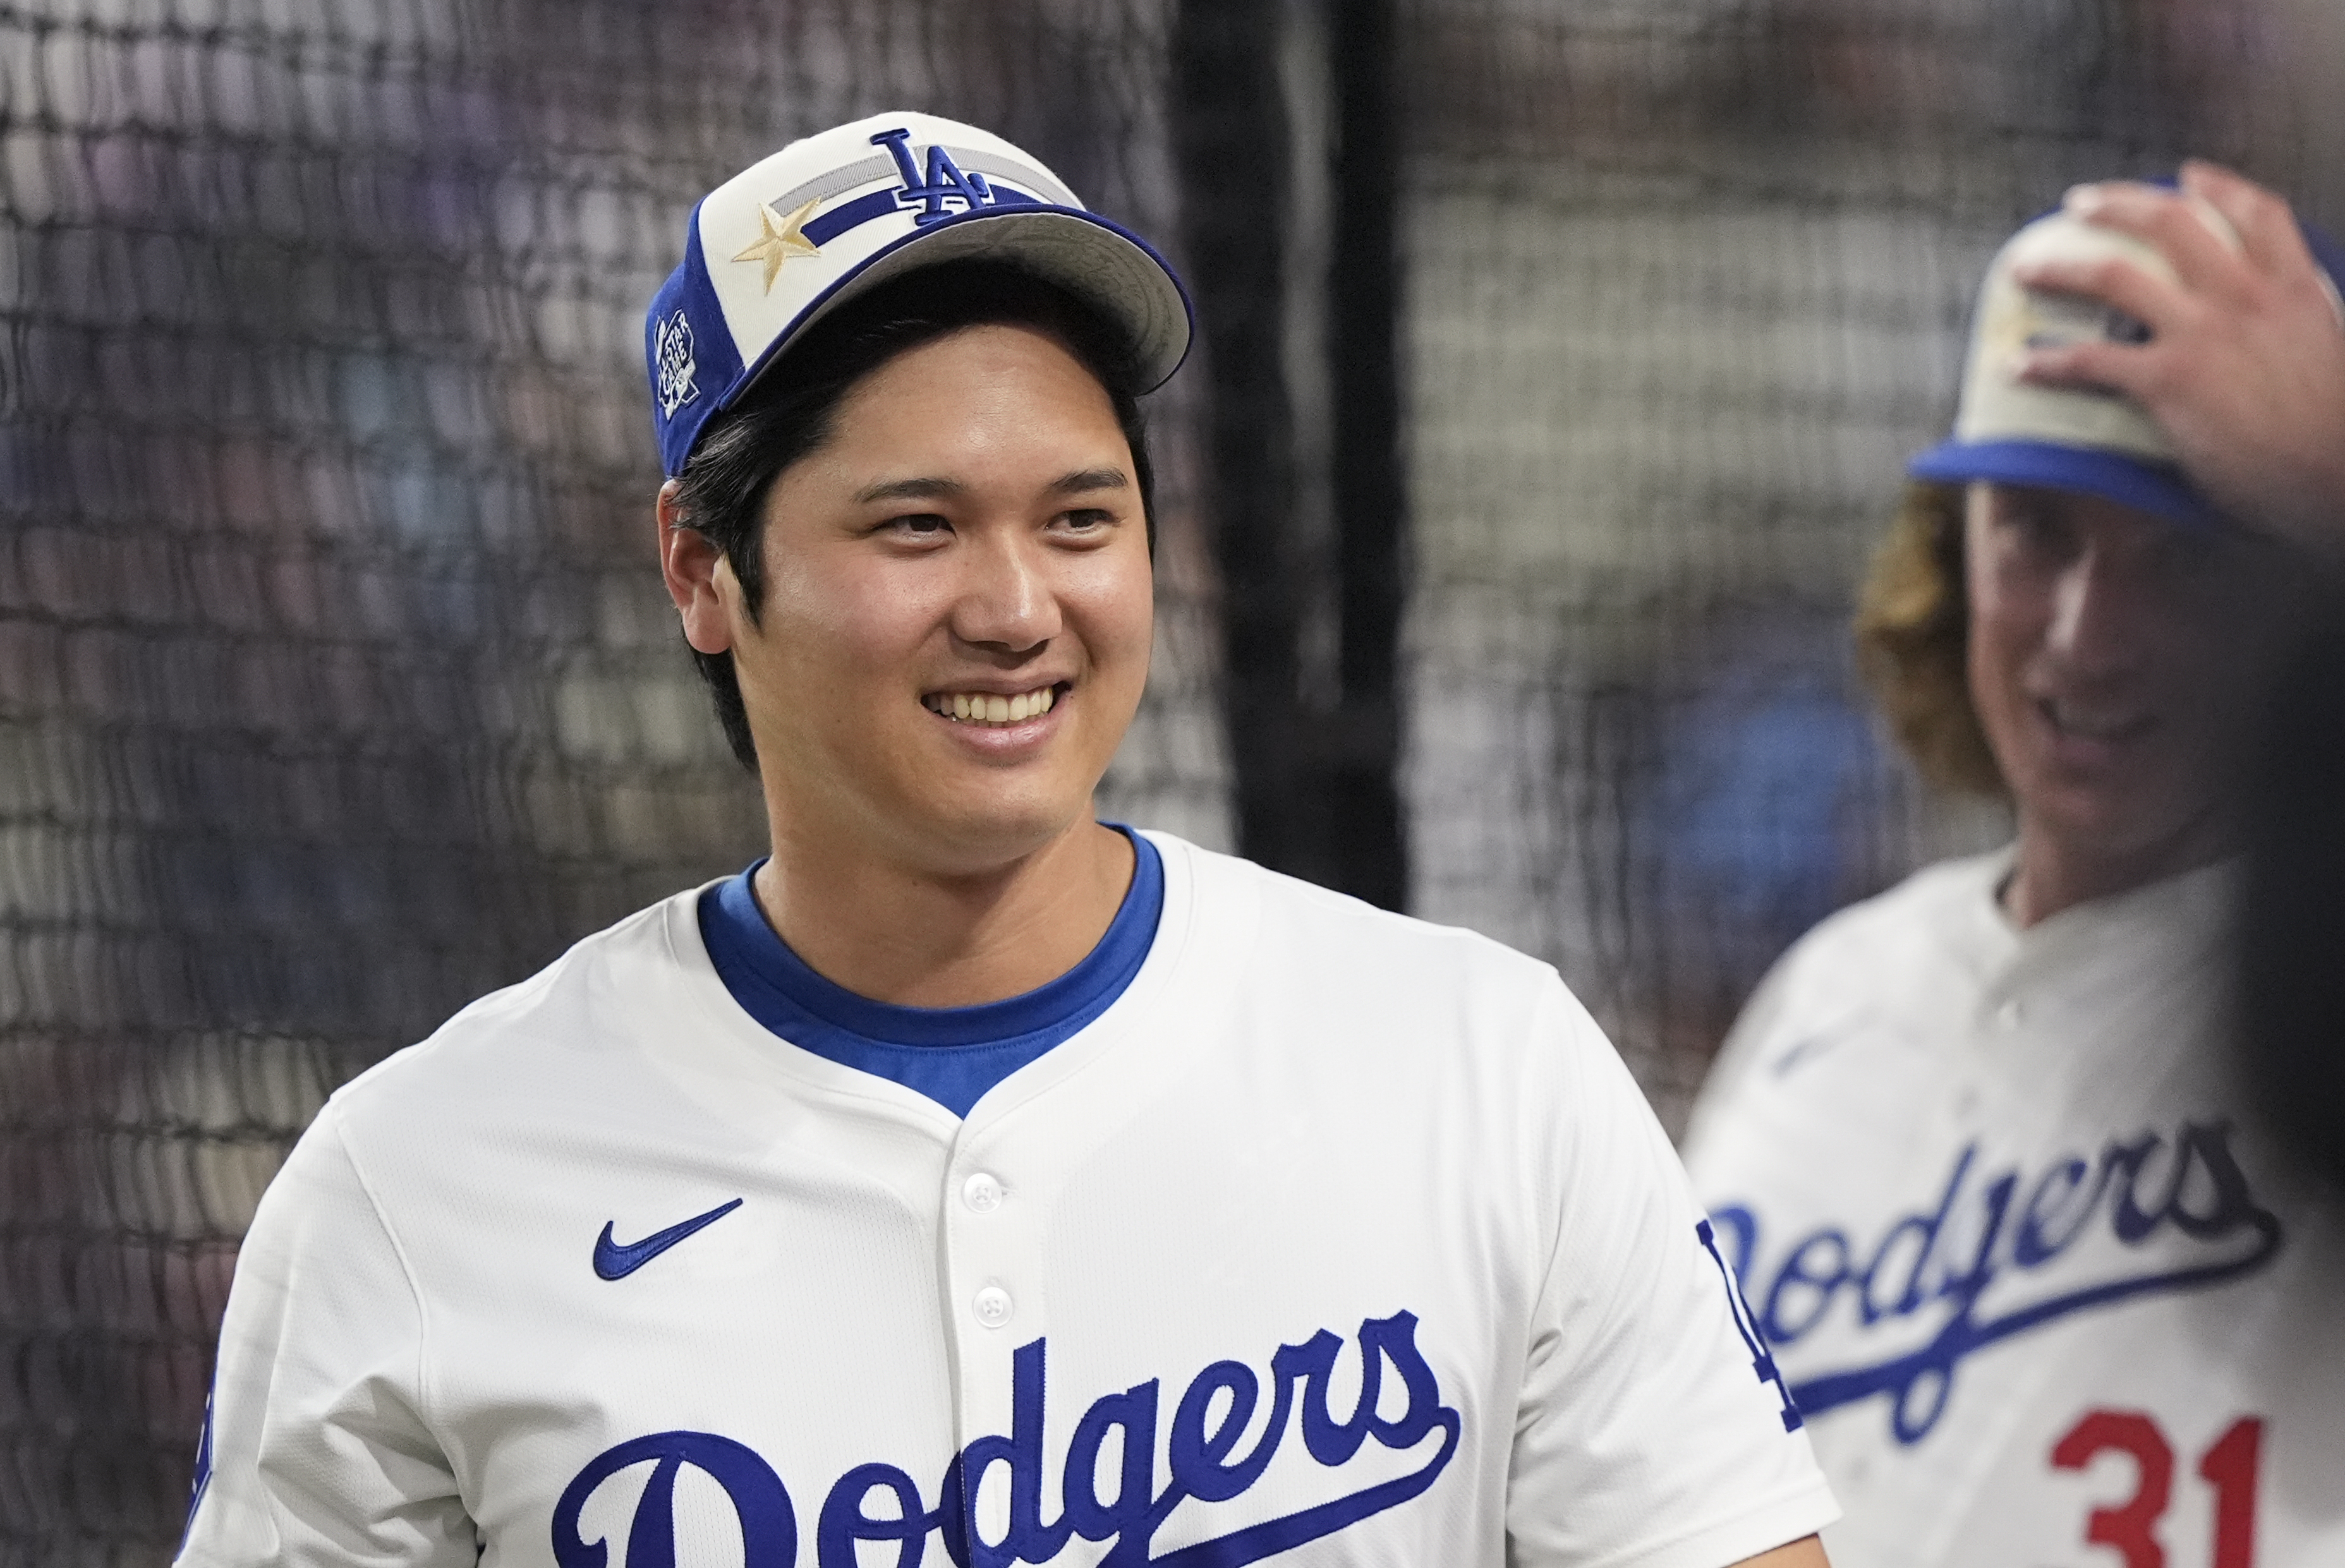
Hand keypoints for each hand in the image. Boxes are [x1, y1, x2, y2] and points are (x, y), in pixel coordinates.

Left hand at [2011, 160, 2344, 555]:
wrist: (2337, 471)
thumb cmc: (2335, 432)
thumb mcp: (2327, 351)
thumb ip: (2294, 328)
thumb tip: (2273, 338)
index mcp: (2293, 288)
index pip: (2258, 213)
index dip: (2218, 187)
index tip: (2187, 175)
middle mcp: (2245, 297)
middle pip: (2172, 223)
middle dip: (2116, 205)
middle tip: (2078, 204)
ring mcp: (2205, 333)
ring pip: (2116, 277)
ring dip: (2061, 269)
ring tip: (2025, 270)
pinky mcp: (2170, 379)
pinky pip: (2090, 361)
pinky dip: (2045, 363)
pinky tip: (2017, 367)